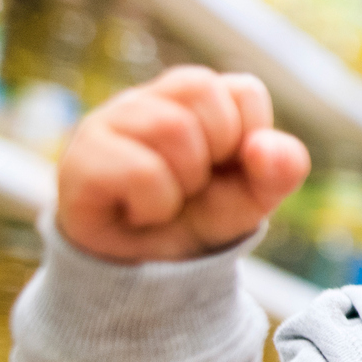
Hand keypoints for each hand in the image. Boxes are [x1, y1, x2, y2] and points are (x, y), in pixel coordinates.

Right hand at [56, 66, 310, 262]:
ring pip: (171, 127)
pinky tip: (139, 212)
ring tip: (166, 199)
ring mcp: (108, 123)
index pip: (244, 90)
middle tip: (193, 184)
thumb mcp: (254, 196)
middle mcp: (149, 99)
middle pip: (203, 90)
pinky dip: (156, 205)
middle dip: (215, 154)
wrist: (145, 272)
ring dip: (184, 182)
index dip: (249, 139)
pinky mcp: (81, 160)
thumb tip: (263, 146)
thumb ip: (280, 169)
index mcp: (195, 97)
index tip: (225, 168)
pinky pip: (140, 171)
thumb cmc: (200, 216)